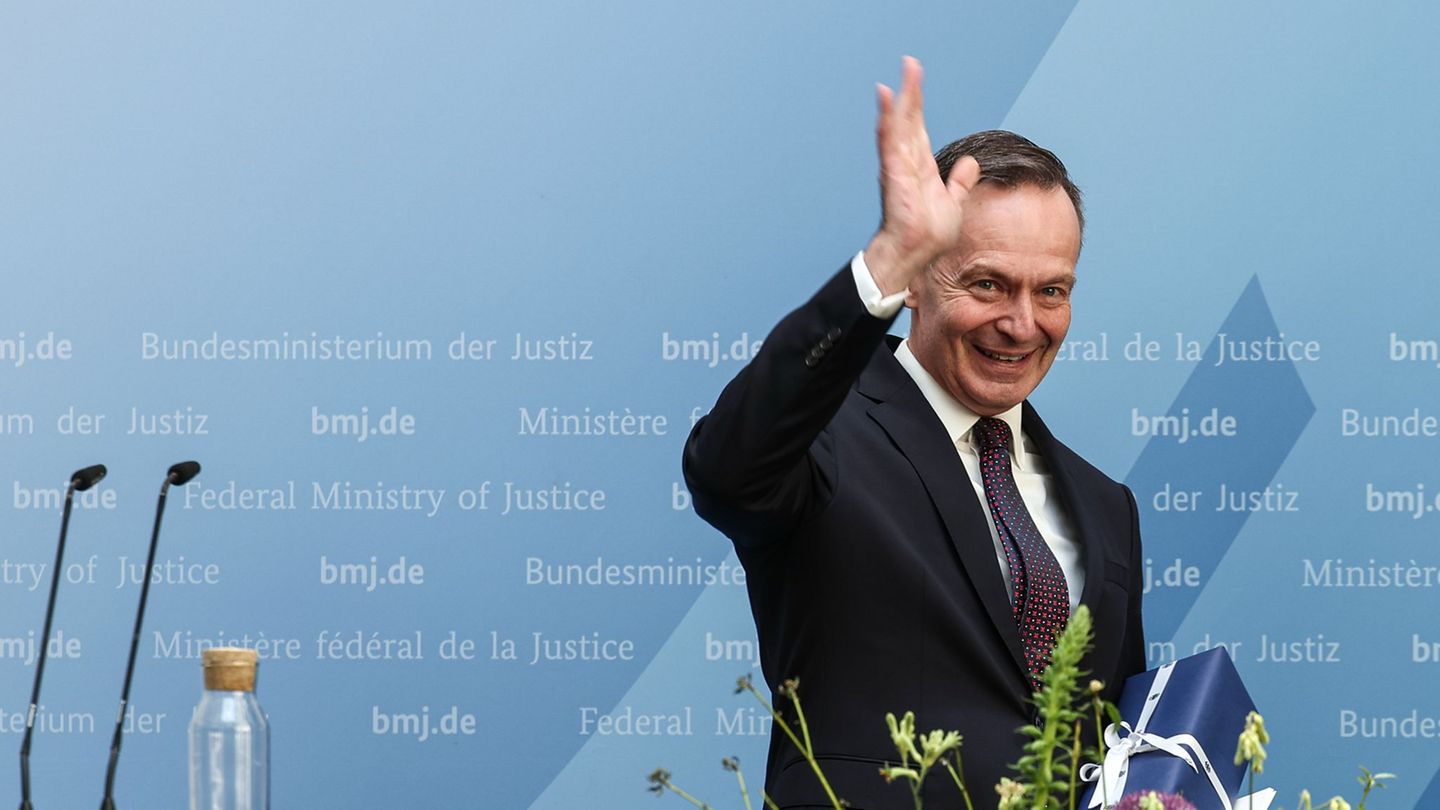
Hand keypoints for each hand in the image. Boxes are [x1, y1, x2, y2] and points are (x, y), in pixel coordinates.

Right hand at [863, 56, 980, 295]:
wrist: (917, 252)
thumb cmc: (930, 234)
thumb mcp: (953, 201)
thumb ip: (960, 182)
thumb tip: (970, 162)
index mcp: (920, 166)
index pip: (918, 128)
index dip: (917, 104)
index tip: (916, 80)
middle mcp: (907, 161)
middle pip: (908, 119)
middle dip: (909, 91)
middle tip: (910, 63)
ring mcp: (899, 165)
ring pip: (898, 124)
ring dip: (899, 98)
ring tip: (902, 74)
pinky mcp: (895, 172)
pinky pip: (891, 141)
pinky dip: (889, 118)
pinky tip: (888, 99)